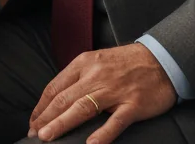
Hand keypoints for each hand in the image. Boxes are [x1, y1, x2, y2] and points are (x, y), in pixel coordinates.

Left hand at [28, 43, 175, 142]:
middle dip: (46, 118)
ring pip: (83, 108)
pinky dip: (103, 134)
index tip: (33, 121)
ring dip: (62, 124)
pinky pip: (116, 121)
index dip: (42, 106)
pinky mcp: (133, 104)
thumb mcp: (97, 61)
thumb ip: (79, 77)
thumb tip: (59, 98)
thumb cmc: (127, 63)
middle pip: (65, 98)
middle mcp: (96, 75)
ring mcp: (114, 90)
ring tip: (48, 136)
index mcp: (84, 63)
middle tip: (34, 134)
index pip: (56, 86)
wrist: (161, 59)